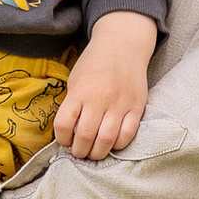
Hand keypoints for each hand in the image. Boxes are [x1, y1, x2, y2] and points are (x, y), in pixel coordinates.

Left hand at [54, 16, 155, 158]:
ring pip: (106, 140)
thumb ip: (72, 104)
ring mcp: (120, 103)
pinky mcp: (136, 107)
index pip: (64, 124)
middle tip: (79, 152)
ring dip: (97, 153)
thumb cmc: (95, 64)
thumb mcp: (75, 79)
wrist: (123, 46)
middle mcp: (99, 98)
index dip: (61, 139)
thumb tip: (69, 132)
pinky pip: (128, 134)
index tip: (64, 141)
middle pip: (85, 136)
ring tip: (94, 153)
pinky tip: (112, 143)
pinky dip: (118, 145)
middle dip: (79, 151)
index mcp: (80, 91)